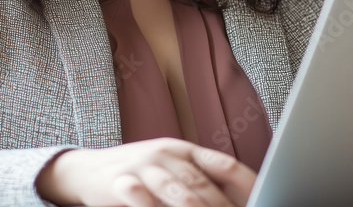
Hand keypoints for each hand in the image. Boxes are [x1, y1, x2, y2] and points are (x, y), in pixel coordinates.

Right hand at [35, 137, 256, 206]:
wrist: (85, 170)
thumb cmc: (139, 174)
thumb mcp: (173, 168)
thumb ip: (202, 180)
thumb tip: (243, 197)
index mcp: (185, 150)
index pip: (225, 165)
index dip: (248, 183)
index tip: (266, 196)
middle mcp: (167, 154)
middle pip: (206, 185)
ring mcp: (145, 168)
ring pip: (182, 194)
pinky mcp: (123, 183)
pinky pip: (147, 201)